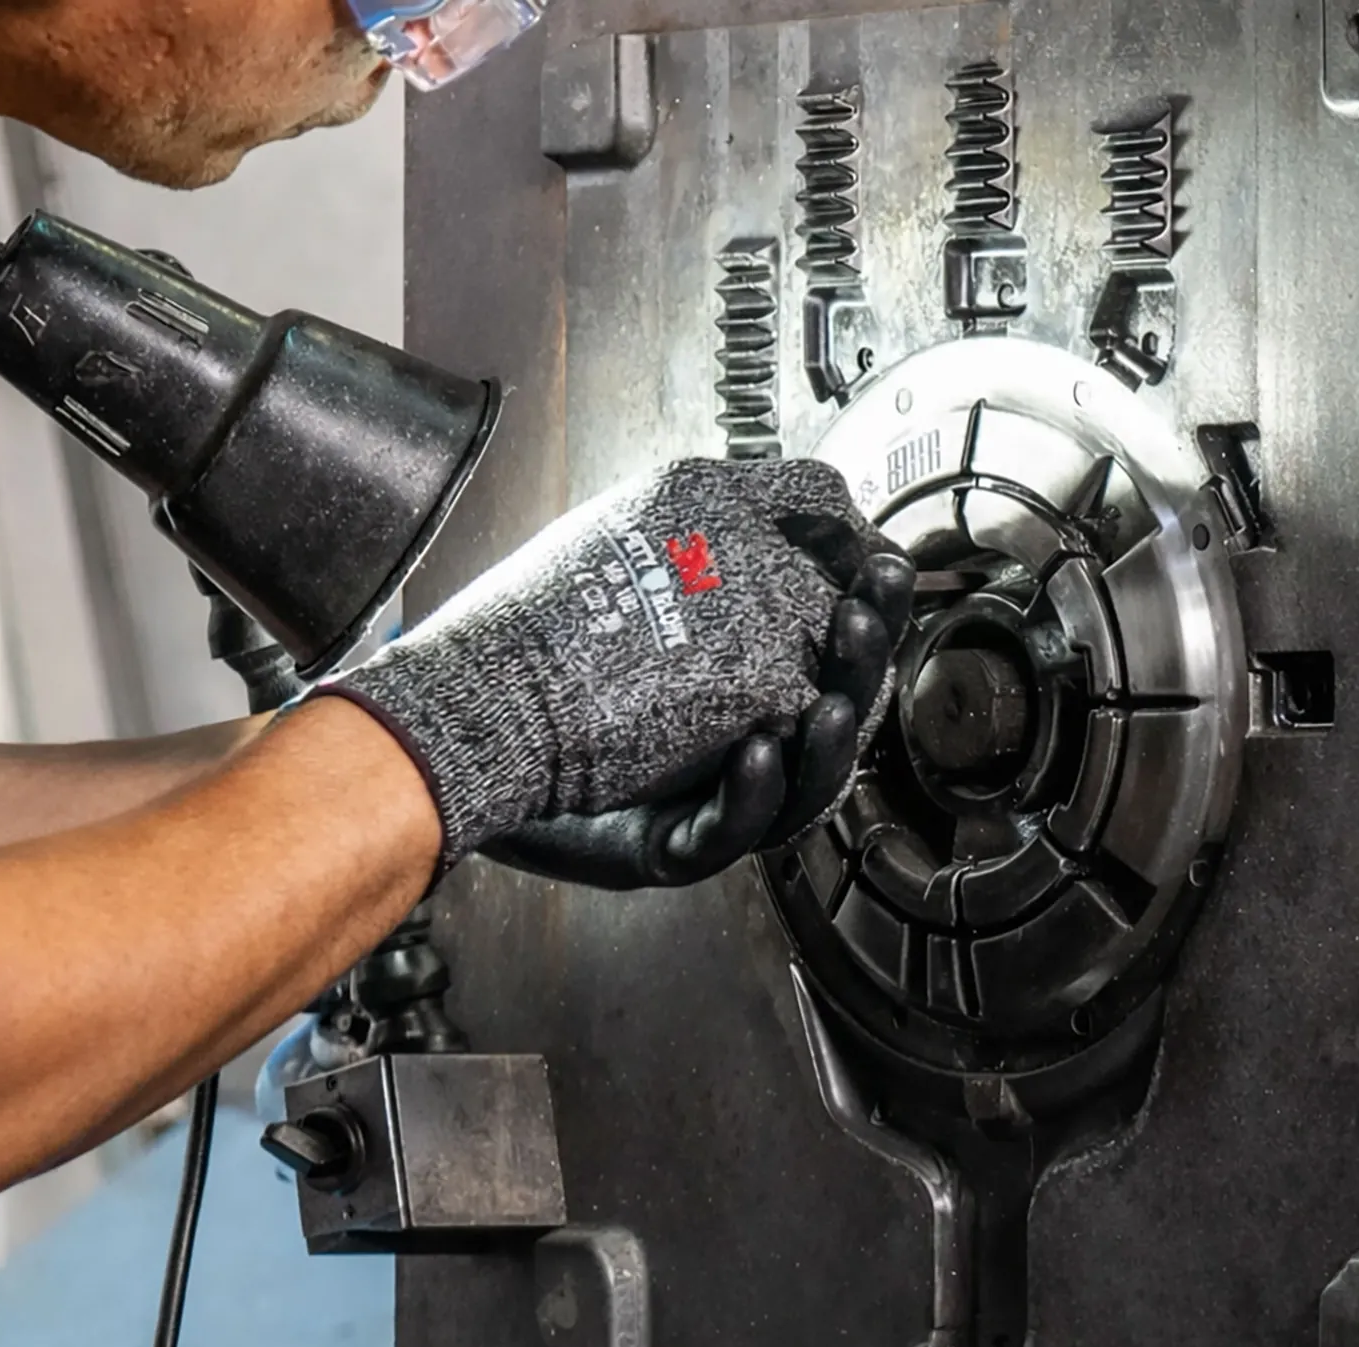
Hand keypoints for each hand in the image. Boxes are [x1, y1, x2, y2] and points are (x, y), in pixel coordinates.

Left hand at [317, 458, 897, 864]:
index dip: (872, 613)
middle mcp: (745, 741)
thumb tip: (821, 490)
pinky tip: (755, 748)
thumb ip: (738, 527)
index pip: (838, 651)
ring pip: (801, 789)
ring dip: (826, 742)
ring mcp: (711, 798)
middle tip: (861, 621)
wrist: (474, 723)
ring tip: (831, 703)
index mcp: (754, 680)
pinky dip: (749, 792)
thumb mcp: (665, 568)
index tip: (884, 568)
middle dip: (860, 669)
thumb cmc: (568, 655)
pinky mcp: (669, 844)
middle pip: (839, 720)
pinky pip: (724, 831)